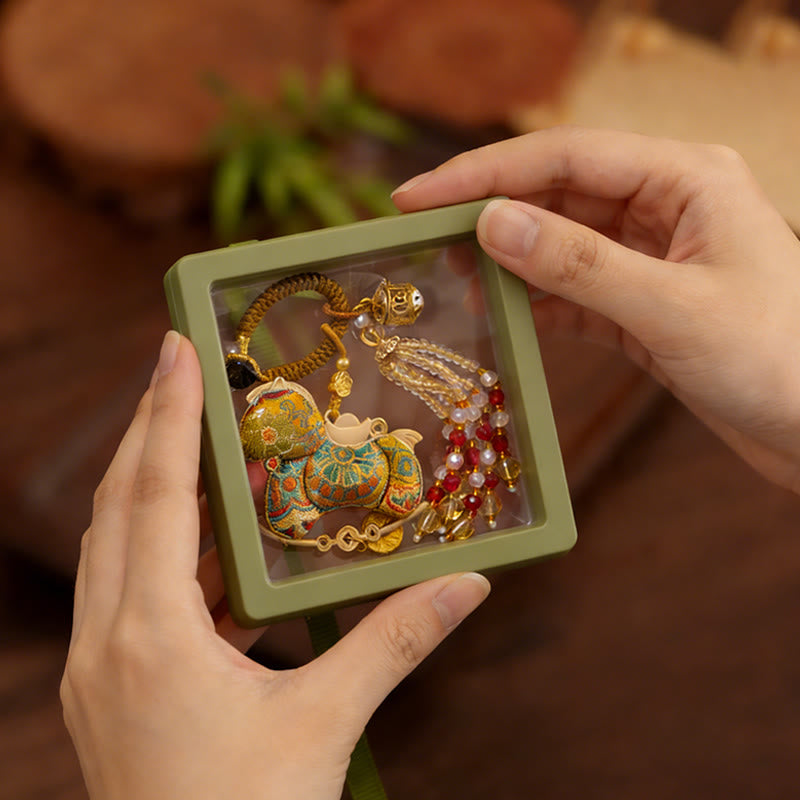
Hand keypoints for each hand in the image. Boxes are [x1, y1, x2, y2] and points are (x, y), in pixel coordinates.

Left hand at [60, 332, 489, 799]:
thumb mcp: (328, 722)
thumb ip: (397, 642)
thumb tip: (467, 582)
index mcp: (149, 639)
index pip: (156, 497)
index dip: (168, 415)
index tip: (174, 346)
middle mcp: (106, 642)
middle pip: (118, 504)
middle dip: (150, 428)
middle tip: (180, 367)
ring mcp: (98, 666)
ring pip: (114, 543)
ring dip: (153, 484)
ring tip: (197, 436)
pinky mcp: (110, 685)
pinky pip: (127, 586)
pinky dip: (164, 545)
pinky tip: (209, 537)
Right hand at [393, 127, 799, 492]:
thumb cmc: (778, 360)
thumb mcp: (672, 309)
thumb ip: (578, 265)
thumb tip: (492, 224)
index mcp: (685, 179)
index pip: (564, 157)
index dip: (484, 174)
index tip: (420, 197)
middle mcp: (665, 207)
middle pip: (556, 193)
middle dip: (489, 213)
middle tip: (422, 235)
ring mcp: (651, 256)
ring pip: (560, 242)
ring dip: (507, 257)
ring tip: (450, 272)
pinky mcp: (642, 304)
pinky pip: (573, 290)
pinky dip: (534, 300)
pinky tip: (499, 310)